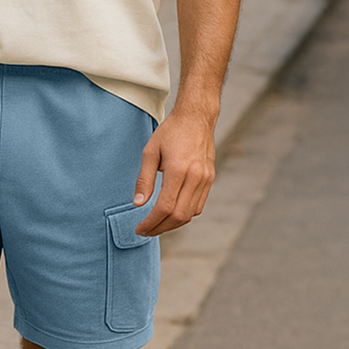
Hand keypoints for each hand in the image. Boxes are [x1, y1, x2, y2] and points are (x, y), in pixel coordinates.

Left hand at [133, 110, 216, 235]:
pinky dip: (185, 214)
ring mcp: (206, 179)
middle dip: (160, 228)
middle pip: (179, 216)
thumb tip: (138, 203)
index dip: (151, 222)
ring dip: (172, 224)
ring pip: (190, 214)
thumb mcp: (150, 152)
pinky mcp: (210, 179)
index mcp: (178, 170)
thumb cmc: (171, 132)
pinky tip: (171, 213)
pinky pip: (198, 206)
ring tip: (156, 224)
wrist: (196, 118)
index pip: (165, 207)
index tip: (140, 228)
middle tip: (145, 231)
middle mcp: (195, 177)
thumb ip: (144, 179)